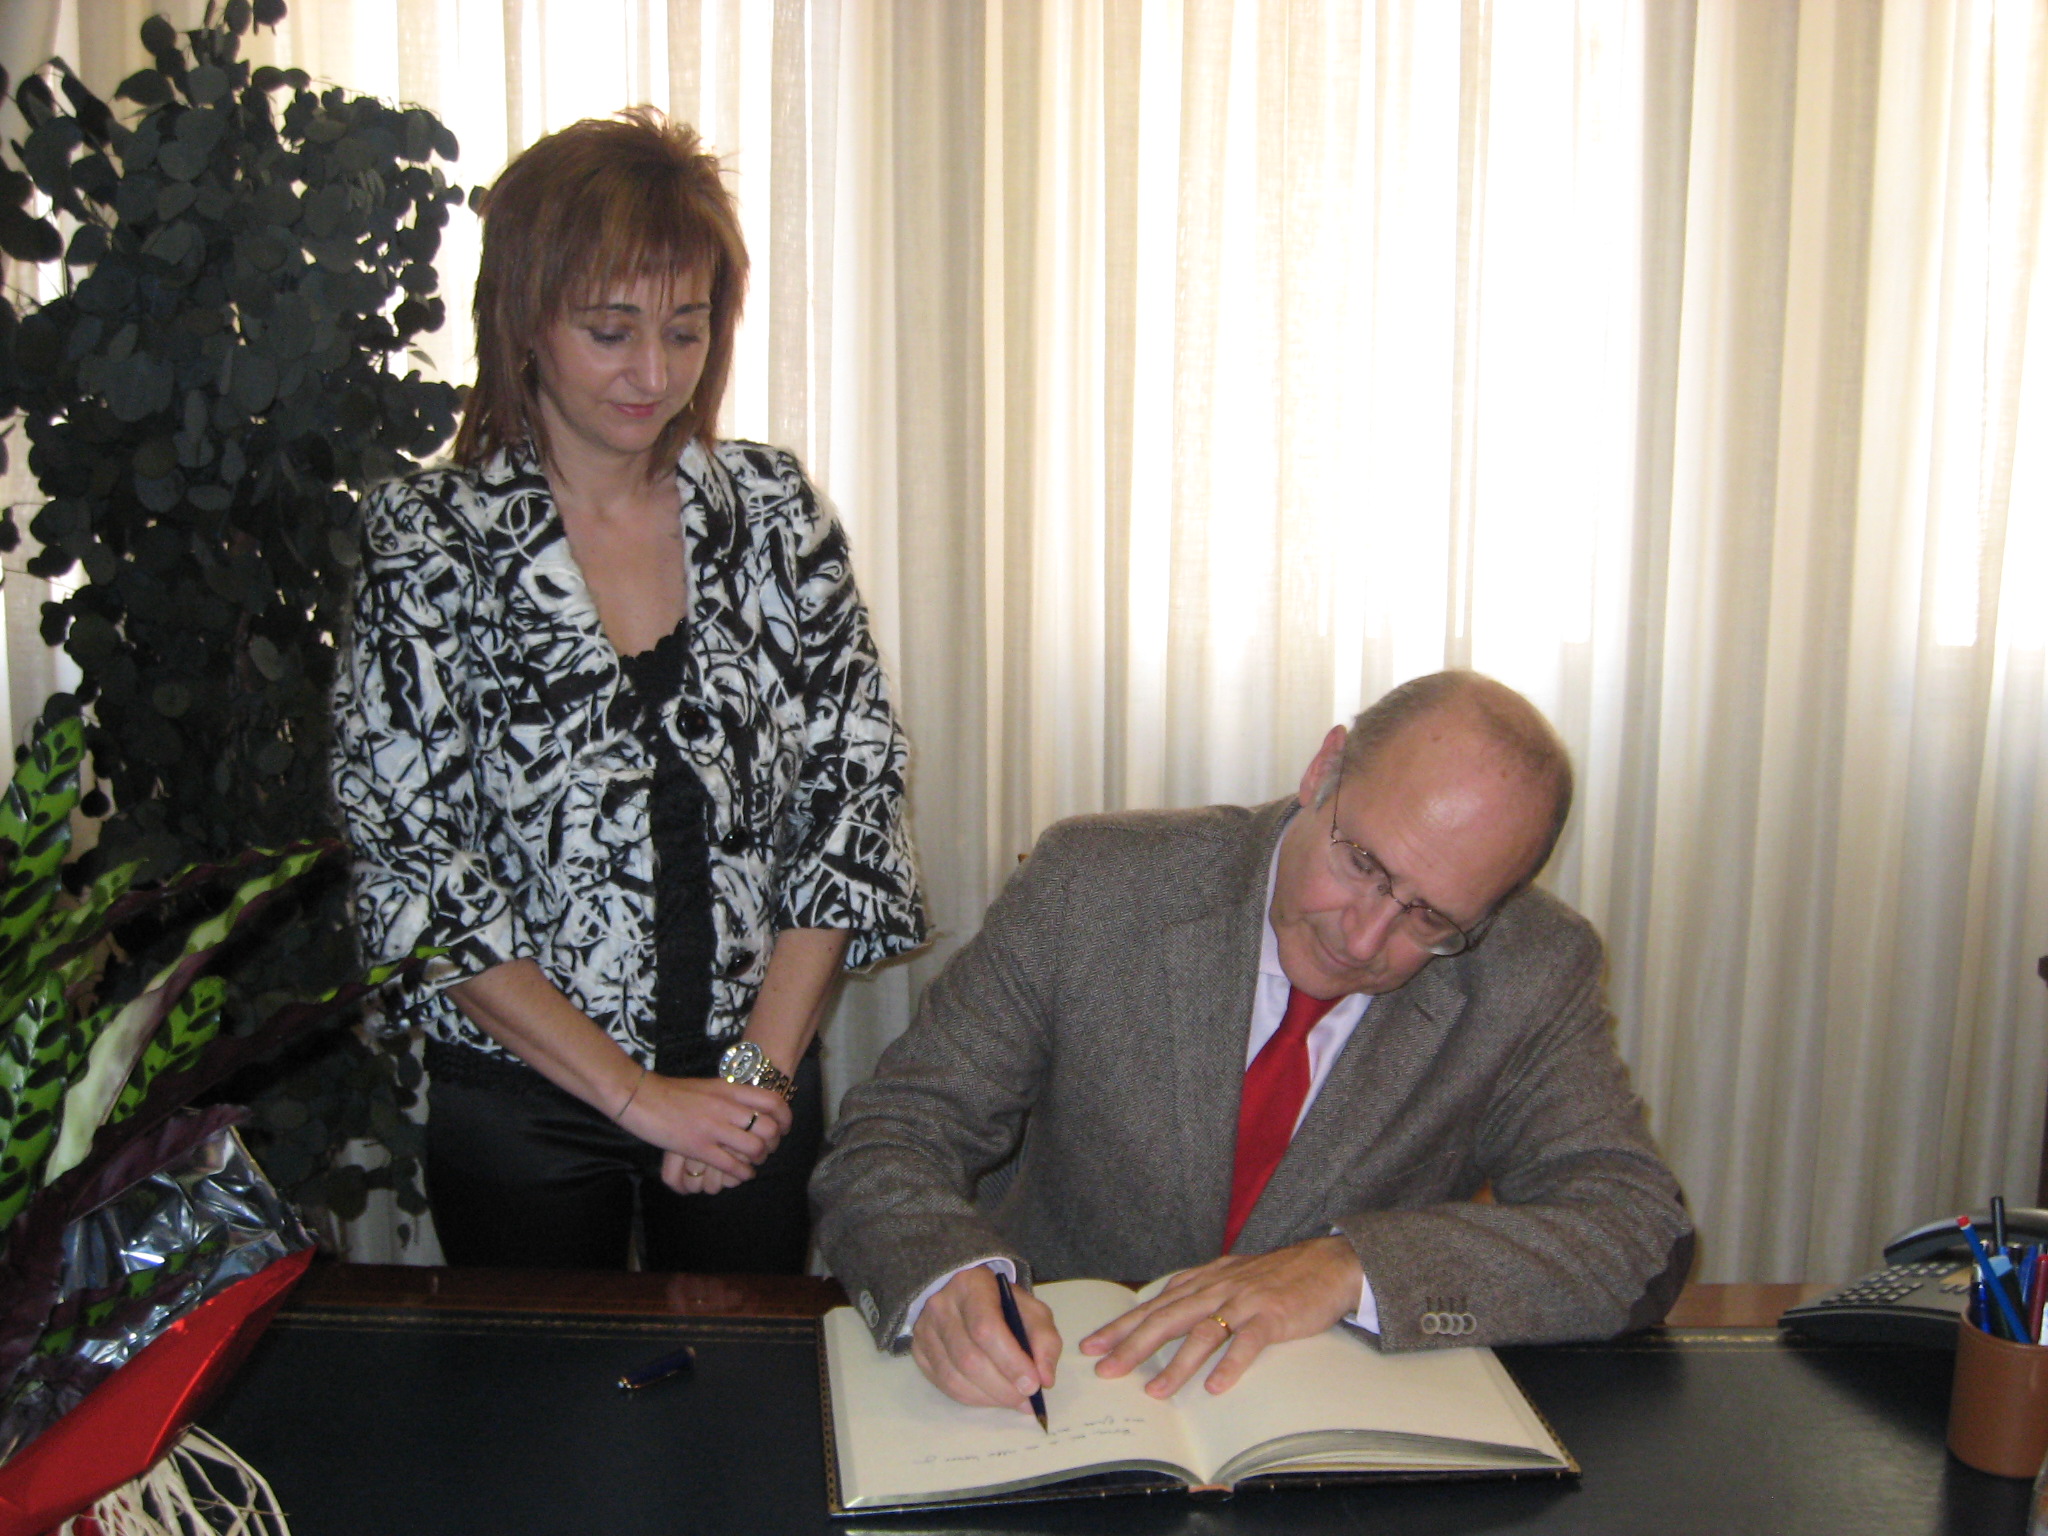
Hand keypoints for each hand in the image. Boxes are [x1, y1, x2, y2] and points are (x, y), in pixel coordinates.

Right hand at [621, 1073, 792, 1186]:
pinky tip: (742, 1174)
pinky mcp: (698, 1146)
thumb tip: (745, 1105)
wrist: (640, 1095)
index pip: (772, 1101)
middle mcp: (726, 1107)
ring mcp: (713, 1127)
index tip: (784, 1128)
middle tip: (768, 1149)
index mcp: (729, 1089)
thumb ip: (728, 1095)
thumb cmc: (671, 1092)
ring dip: (758, 1159)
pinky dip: (742, 1172)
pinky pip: (731, 1164)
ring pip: (754, 1147)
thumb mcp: (708, 1086)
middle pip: (768, 1127)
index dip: (785, 1117)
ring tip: (753, 1163)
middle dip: (773, 1143)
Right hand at [910, 1265, 1060, 1412]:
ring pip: (954, 1377)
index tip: (1033, 1385)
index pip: (986, 1328)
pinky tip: (991, 1396)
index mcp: (972, 1285)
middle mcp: (941, 1305)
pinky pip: (944, 1385)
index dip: (1010, 1361)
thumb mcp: (1031, 1310)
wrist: (965, 1294)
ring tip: (1012, 1402)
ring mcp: (925, 1329)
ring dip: (988, 1398)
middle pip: (969, 1358)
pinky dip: (972, 1398)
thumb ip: (1044, 1340)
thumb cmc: (1002, 1303)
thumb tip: (1044, 1379)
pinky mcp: (918, 1351)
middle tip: (1026, 1400)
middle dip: (1002, 1387)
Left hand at [1080, 1236, 1362, 1397]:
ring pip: (1202, 1334)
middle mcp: (1217, 1288)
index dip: (1122, 1325)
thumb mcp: (1230, 1276)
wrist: (1327, 1262)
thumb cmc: (1277, 1275)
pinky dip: (1230, 1365)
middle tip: (1106, 1370)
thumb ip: (1198, 1292)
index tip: (1092, 1346)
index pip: (1154, 1305)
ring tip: (1154, 1392)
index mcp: (1204, 1281)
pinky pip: (1247, 1343)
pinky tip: (1216, 1388)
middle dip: (1132, 1345)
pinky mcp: (1272, 1316)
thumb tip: (1162, 1310)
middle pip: (1167, 1319)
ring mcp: (1244, 1302)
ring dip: (1176, 1365)